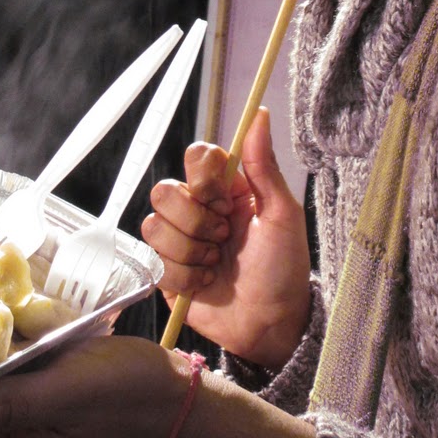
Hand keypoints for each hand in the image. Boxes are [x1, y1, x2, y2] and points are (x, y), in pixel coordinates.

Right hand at [141, 108, 311, 369]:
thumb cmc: (284, 267)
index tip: (227, 201)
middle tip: (225, 238)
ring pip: (154, 225)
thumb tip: (261, 113)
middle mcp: (198, 209)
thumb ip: (263, 164)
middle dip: (197, 220)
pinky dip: (183, 276)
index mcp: (226, 189)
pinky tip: (205, 284)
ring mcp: (179, 240)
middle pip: (165, 190)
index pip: (195, 157)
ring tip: (217, 264)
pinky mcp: (165, 271)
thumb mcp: (282, 214)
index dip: (204, 178)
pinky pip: (153, 259)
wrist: (270, 324)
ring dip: (191, 250)